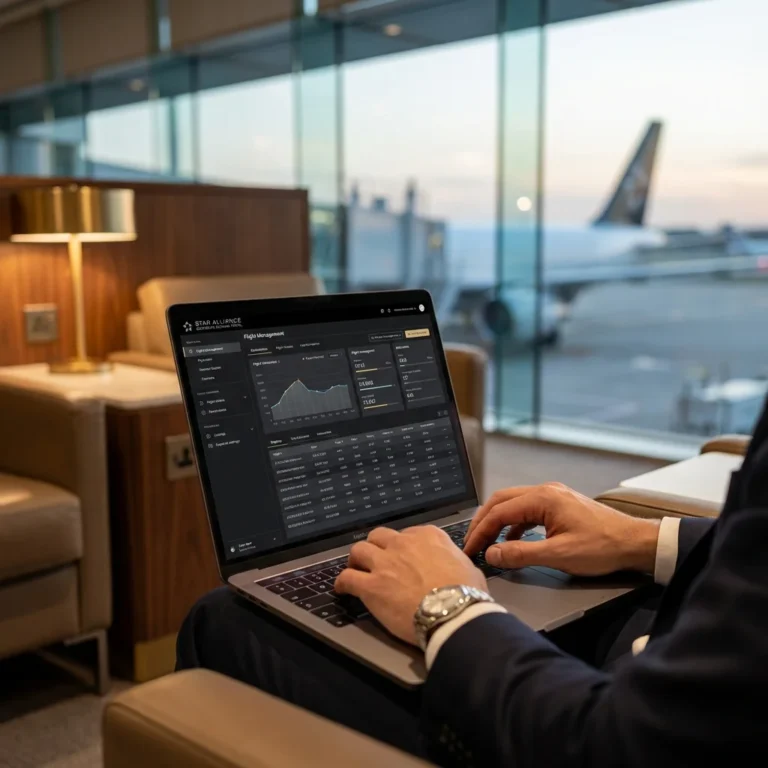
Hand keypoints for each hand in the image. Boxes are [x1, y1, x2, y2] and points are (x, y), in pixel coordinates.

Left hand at [334, 526, 486, 645]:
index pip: (408, 533)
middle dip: (376, 547)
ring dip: (356, 560)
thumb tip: (454, 567)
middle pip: (379, 536)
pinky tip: (342, 589)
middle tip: (376, 560)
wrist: (454, 612)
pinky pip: (347, 578)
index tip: (402, 556)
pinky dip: (342, 582)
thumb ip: (454, 560)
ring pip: (359, 550)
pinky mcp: (371, 585)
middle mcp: (403, 544)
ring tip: (355, 569)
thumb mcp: (468, 567)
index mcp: (428, 536)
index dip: (403, 546)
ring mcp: (385, 563)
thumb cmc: (467, 594)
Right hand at [463, 482, 659, 575]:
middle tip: (470, 542)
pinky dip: (513, 524)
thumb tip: (492, 554)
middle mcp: (545, 491)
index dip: (480, 531)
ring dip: (497, 522)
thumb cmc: (602, 547)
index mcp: (543, 498)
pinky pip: (527, 510)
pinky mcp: (559, 505)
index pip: (499, 511)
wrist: (635, 542)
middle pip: (501, 501)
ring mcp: (553, 496)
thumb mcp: (558, 555)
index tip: (469, 549)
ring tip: (487, 542)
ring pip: (513, 504)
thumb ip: (521, 554)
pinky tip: (512, 541)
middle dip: (483, 521)